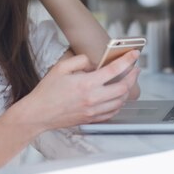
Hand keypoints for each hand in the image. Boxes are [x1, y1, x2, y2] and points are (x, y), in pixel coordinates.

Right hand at [14, 50, 140, 131]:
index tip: (134, 54)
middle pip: (123, 88)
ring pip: (120, 102)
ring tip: (127, 82)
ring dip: (127, 90)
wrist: (39, 113)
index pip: (114, 70)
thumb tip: (94, 63)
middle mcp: (93, 99)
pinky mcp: (91, 119)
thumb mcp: (61, 68)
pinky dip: (118, 103)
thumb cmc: (47, 91)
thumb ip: (80, 61)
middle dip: (132, 77)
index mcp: (86, 84)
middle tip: (134, 69)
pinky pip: (112, 112)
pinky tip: (117, 97)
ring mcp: (93, 111)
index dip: (127, 60)